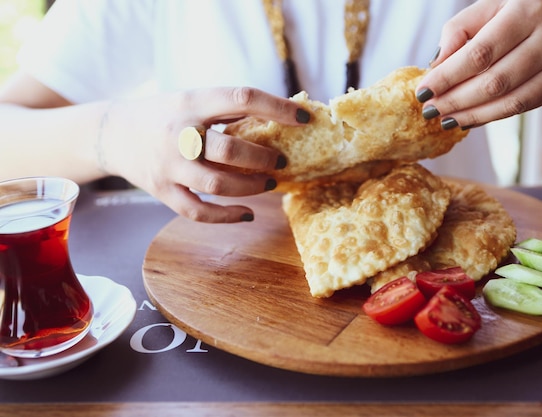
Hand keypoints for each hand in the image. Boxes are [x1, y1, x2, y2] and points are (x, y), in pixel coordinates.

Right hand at [99, 87, 308, 222]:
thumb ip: (226, 111)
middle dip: (262, 158)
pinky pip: (198, 211)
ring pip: (217, 184)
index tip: (304, 117)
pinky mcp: (161, 191)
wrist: (112, 133)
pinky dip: (226, 216)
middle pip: (229, 149)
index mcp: (191, 102)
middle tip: (281, 161)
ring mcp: (168, 166)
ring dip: (251, 187)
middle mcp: (179, 134)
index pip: (241, 98)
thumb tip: (279, 120)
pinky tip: (247, 213)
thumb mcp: (192, 100)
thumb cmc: (164, 115)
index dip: (277, 108)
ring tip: (269, 184)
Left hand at [415, 0, 541, 128]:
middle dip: (456, 100)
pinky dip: (491, 116)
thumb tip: (435, 64)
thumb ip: (460, 30)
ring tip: (445, 120)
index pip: (480, 53)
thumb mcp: (493, 5)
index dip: (448, 76)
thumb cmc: (527, 6)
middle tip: (430, 111)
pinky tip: (469, 119)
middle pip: (494, 82)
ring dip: (472, 115)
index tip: (423, 91)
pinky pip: (523, 107)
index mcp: (526, 12)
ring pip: (510, 100)